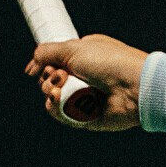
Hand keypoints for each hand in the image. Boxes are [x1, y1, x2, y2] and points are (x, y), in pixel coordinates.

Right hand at [27, 34, 145, 130]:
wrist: (136, 86)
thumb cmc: (109, 62)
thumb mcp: (72, 48)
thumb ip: (45, 54)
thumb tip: (30, 69)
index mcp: (84, 58)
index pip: (54, 63)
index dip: (47, 65)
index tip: (51, 65)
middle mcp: (85, 78)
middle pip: (50, 81)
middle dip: (48, 79)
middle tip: (62, 76)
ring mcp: (87, 98)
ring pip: (53, 99)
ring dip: (49, 93)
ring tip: (58, 89)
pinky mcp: (89, 117)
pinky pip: (63, 115)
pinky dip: (56, 109)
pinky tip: (56, 101)